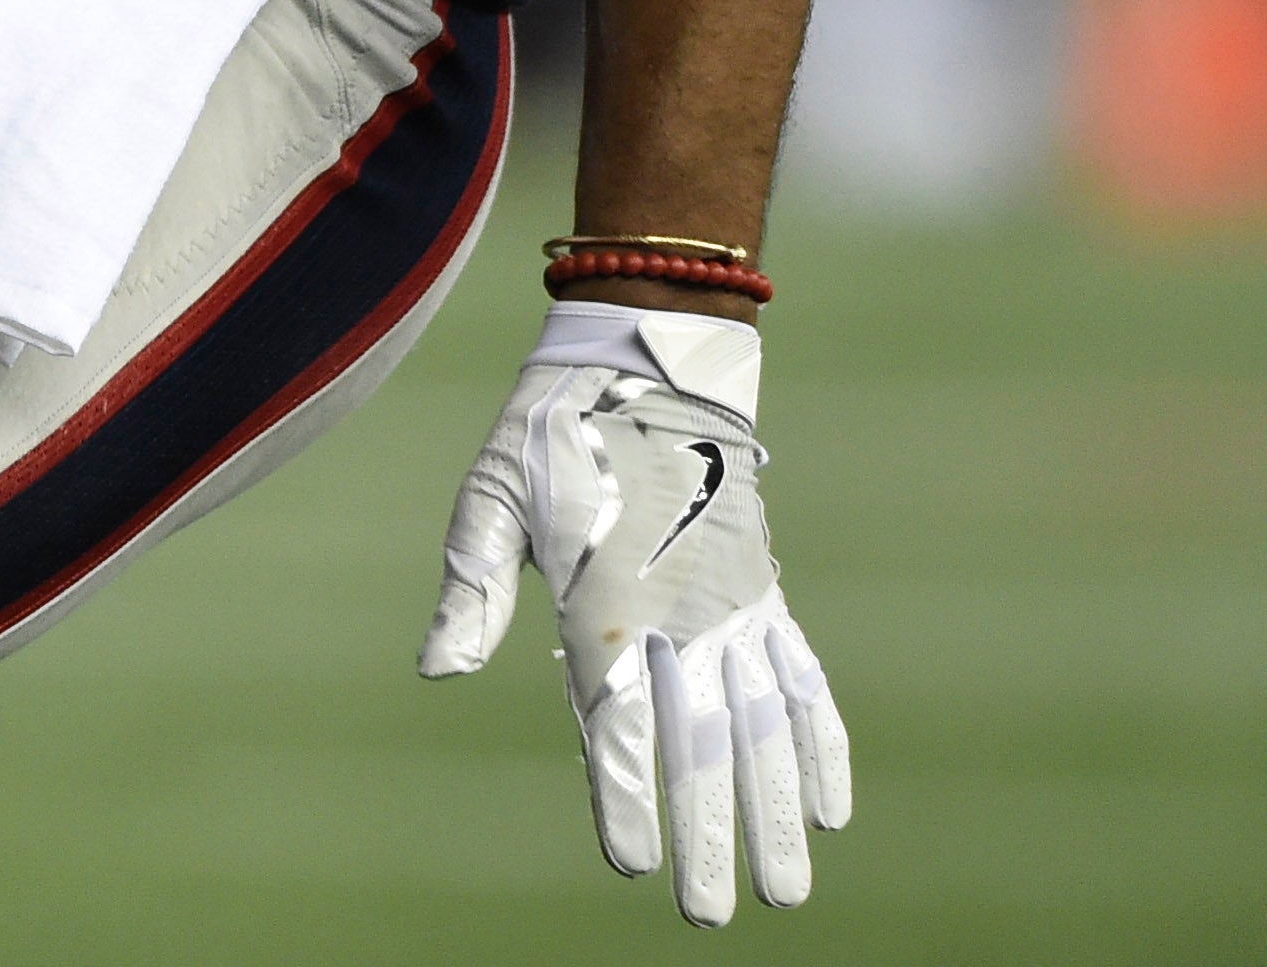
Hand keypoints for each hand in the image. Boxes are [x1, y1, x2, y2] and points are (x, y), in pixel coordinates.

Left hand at [419, 306, 850, 923]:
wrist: (649, 355)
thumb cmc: (551, 430)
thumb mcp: (491, 491)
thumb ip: (471, 586)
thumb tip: (437, 670)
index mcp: (605, 596)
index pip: (614, 719)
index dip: (623, 795)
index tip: (632, 864)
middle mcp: (677, 610)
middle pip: (697, 743)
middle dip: (707, 833)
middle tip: (710, 916)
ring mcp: (731, 602)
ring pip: (762, 727)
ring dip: (775, 811)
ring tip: (786, 894)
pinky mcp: (763, 589)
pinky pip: (803, 678)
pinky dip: (822, 744)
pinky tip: (830, 811)